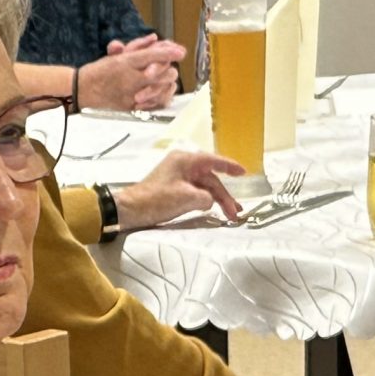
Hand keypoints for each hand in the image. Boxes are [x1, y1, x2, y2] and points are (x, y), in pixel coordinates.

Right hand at [75, 36, 183, 111]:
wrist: (80, 91)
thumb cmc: (98, 72)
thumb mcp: (115, 54)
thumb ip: (137, 46)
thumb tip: (154, 38)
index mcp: (124, 62)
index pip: (152, 56)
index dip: (169, 53)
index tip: (181, 51)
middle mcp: (129, 78)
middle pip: (159, 73)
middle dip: (169, 69)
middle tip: (171, 67)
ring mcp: (131, 94)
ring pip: (159, 88)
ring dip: (167, 82)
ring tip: (169, 79)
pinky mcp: (131, 108)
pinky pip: (153, 103)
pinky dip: (162, 96)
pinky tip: (164, 91)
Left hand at [114, 149, 246, 229]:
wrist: (130, 210)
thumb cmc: (157, 200)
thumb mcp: (187, 198)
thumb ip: (206, 197)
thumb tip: (210, 201)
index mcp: (185, 160)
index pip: (213, 161)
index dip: (230, 166)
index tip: (244, 172)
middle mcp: (182, 165)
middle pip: (210, 178)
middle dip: (224, 195)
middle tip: (235, 212)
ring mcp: (177, 177)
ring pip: (204, 187)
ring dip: (216, 200)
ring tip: (230, 215)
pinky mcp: (173, 189)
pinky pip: (195, 192)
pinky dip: (205, 201)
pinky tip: (212, 210)